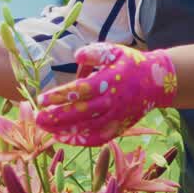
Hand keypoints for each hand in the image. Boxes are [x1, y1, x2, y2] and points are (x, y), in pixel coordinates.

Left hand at [34, 43, 177, 146]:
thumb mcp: (113, 51)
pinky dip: (81, 141)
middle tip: (37, 119)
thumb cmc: (130, 63)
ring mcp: (116, 117)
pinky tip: (64, 138)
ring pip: (87, 129)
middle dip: (56, 117)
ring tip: (46, 130)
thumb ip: (93, 53)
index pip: (80, 91)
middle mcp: (112, 102)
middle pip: (80, 113)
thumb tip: (77, 56)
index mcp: (109, 81)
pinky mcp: (120, 128)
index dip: (60, 96)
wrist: (156, 82)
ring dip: (65, 131)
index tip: (41, 100)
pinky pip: (98, 139)